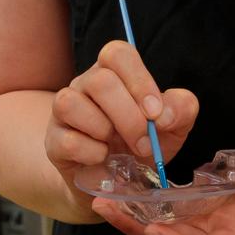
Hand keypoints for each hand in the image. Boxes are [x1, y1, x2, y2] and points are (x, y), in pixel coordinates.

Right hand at [47, 40, 198, 196]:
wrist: (118, 182)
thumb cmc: (143, 144)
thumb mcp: (173, 127)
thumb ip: (180, 109)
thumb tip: (165, 113)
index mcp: (115, 73)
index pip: (117, 53)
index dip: (139, 81)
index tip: (156, 113)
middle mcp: (85, 85)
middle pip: (99, 81)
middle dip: (129, 117)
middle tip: (144, 143)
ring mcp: (64, 111)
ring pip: (70, 102)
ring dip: (103, 130)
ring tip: (116, 148)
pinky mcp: (54, 141)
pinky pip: (67, 140)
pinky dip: (91, 154)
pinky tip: (102, 159)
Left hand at [91, 138, 234, 234]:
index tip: (154, 228)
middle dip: (138, 232)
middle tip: (108, 208)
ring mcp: (200, 226)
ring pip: (159, 234)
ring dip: (131, 220)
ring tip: (103, 200)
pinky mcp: (191, 211)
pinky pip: (160, 214)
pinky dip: (139, 205)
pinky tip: (118, 189)